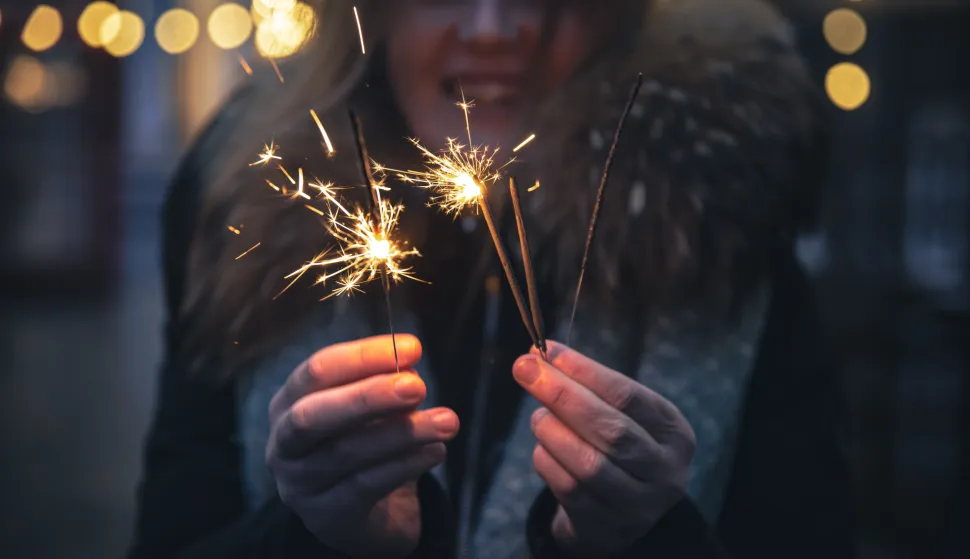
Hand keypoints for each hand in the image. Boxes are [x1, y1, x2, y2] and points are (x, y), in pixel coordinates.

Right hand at [266, 335, 458, 557]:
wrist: (366, 515)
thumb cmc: (365, 443)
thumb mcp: (373, 409)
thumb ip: (385, 383)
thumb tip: (408, 362)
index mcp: (288, 402)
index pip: (317, 371)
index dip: (363, 356)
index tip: (412, 347)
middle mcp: (282, 443)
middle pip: (313, 416)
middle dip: (367, 397)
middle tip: (417, 387)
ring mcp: (298, 485)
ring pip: (345, 453)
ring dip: (401, 433)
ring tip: (446, 421)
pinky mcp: (325, 517)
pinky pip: (364, 486)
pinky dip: (404, 464)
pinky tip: (435, 450)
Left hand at [513, 341, 694, 555]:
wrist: (619, 515)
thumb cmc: (617, 449)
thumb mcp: (620, 416)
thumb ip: (588, 387)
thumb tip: (537, 356)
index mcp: (675, 434)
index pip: (628, 396)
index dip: (585, 371)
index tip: (549, 350)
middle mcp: (665, 473)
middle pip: (611, 430)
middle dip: (562, 395)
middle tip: (526, 370)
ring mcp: (638, 506)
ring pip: (589, 463)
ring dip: (552, 431)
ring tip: (538, 416)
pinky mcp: (606, 527)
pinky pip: (568, 488)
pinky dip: (547, 460)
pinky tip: (542, 447)